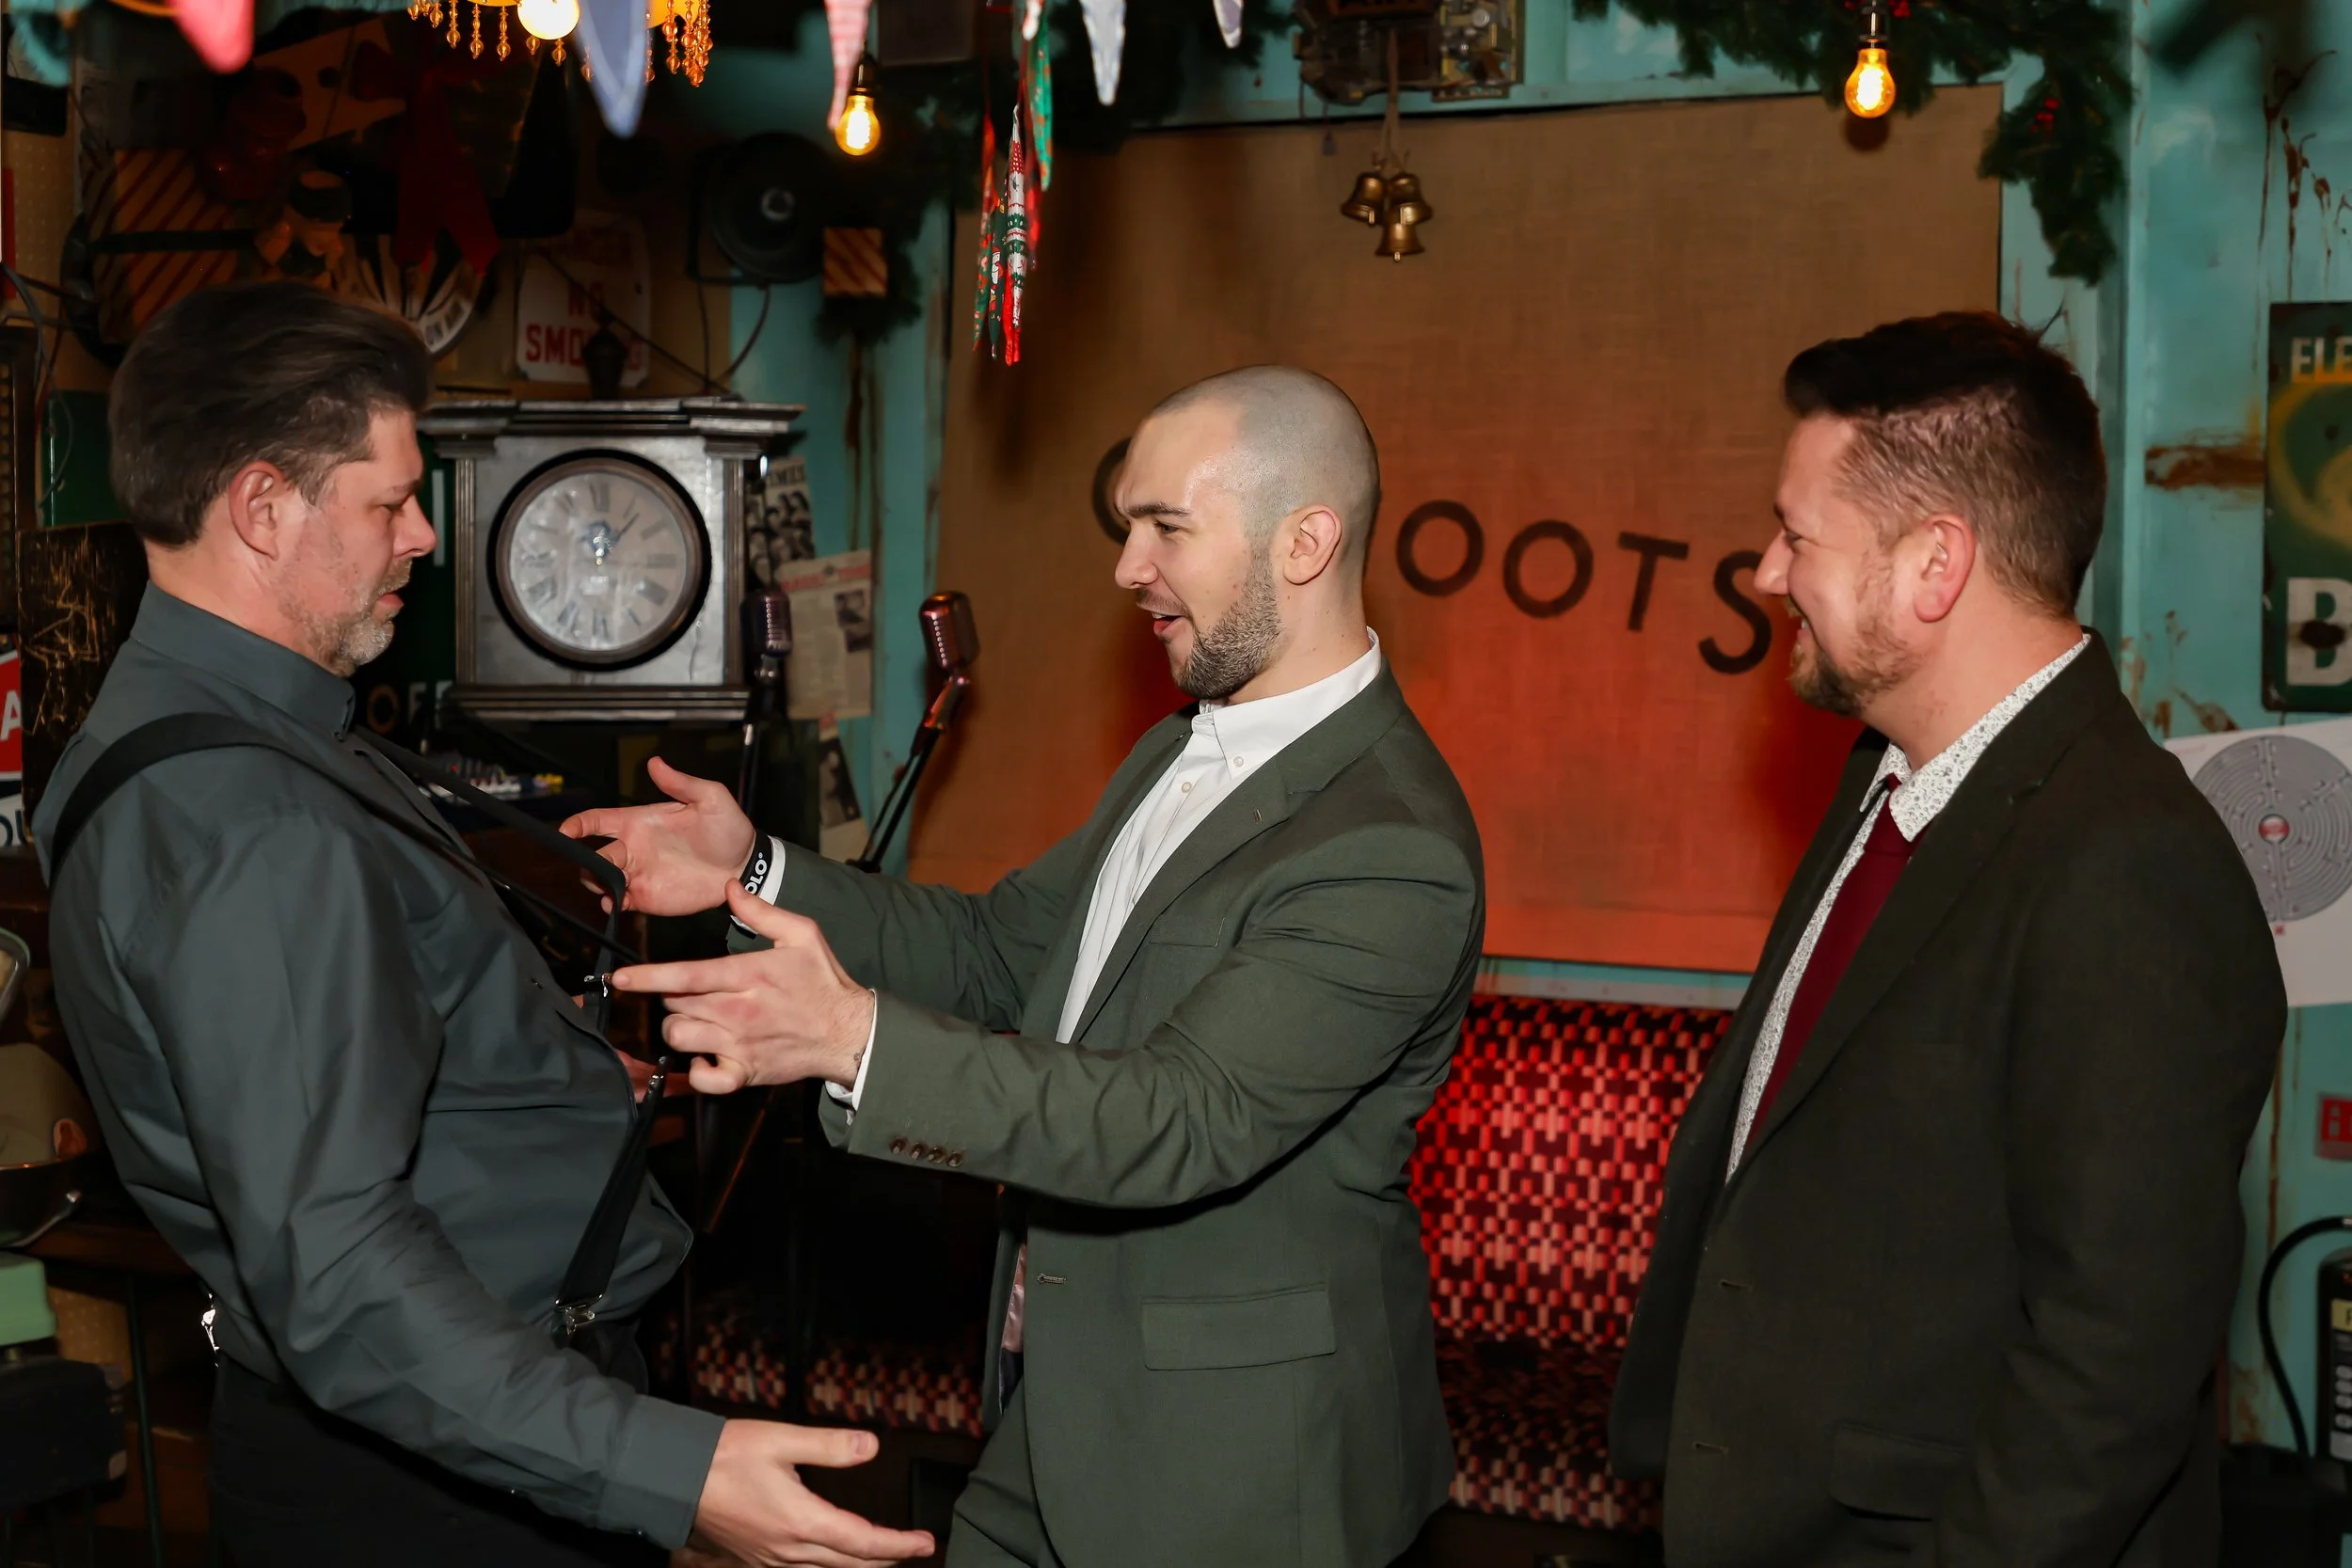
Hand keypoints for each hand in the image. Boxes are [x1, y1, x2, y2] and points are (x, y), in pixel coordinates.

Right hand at [560, 757, 758, 916]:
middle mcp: (633, 848)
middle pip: (592, 855)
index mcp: (639, 821)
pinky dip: (611, 903)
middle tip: (593, 867)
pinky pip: (619, 902)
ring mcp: (638, 874)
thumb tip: (655, 762)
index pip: (597, 820)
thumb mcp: (710, 798)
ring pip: (599, 880)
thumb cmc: (728, 828)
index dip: (577, 825)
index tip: (565, 832)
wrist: (745, 865)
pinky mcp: (647, 897)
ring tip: (608, 887)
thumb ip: (681, 782)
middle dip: (584, 862)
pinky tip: (616, 902)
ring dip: (595, 883)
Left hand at [612, 884, 875, 1094]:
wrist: (850, 1032)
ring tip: (698, 1018)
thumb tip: (730, 886)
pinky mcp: (745, 1071)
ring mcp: (740, 1044)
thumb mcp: (802, 934)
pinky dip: (696, 1069)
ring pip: (680, 1036)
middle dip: (672, 995)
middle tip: (692, 990)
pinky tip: (705, 1055)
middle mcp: (739, 1011)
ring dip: (680, 1025)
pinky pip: (703, 1077)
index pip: (686, 975)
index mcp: (749, 974)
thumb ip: (761, 911)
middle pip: (675, 1004)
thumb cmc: (824, 981)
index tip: (621, 978)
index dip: (647, 977)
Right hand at [690, 1419, 932, 1566]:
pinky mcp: (756, 1557)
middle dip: (887, 1559)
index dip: (899, 1545)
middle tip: (915, 1549)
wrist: (673, 1479)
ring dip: (860, 1566)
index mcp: (801, 1522)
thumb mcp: (781, 1441)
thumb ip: (830, 1445)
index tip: (926, 1542)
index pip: (863, 1542)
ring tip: (884, 1556)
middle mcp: (789, 1549)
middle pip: (851, 1565)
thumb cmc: (724, 1457)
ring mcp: (770, 1558)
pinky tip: (831, 1560)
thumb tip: (872, 1446)